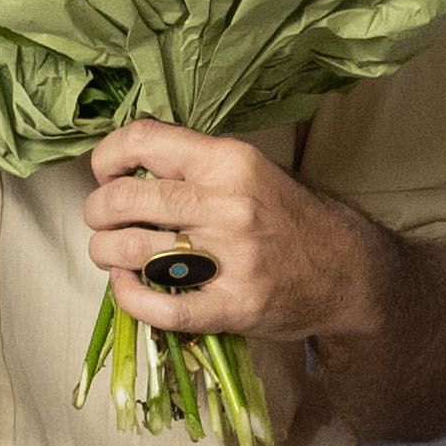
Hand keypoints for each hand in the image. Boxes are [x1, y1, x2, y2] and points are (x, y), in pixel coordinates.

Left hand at [87, 120, 393, 346]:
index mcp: (230, 161)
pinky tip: (127, 289)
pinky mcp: (233, 306)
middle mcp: (228, 204)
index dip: (106, 157)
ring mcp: (231, 258)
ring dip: (106, 253)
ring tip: (113, 255)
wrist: (349, 272)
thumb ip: (195, 164)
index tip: (104, 174)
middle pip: (124, 199)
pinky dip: (128, 298)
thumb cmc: (290, 218)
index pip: (143, 140)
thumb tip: (127, 161)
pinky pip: (160, 306)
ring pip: (132, 249)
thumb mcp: (250, 170)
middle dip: (96, 212)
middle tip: (102, 222)